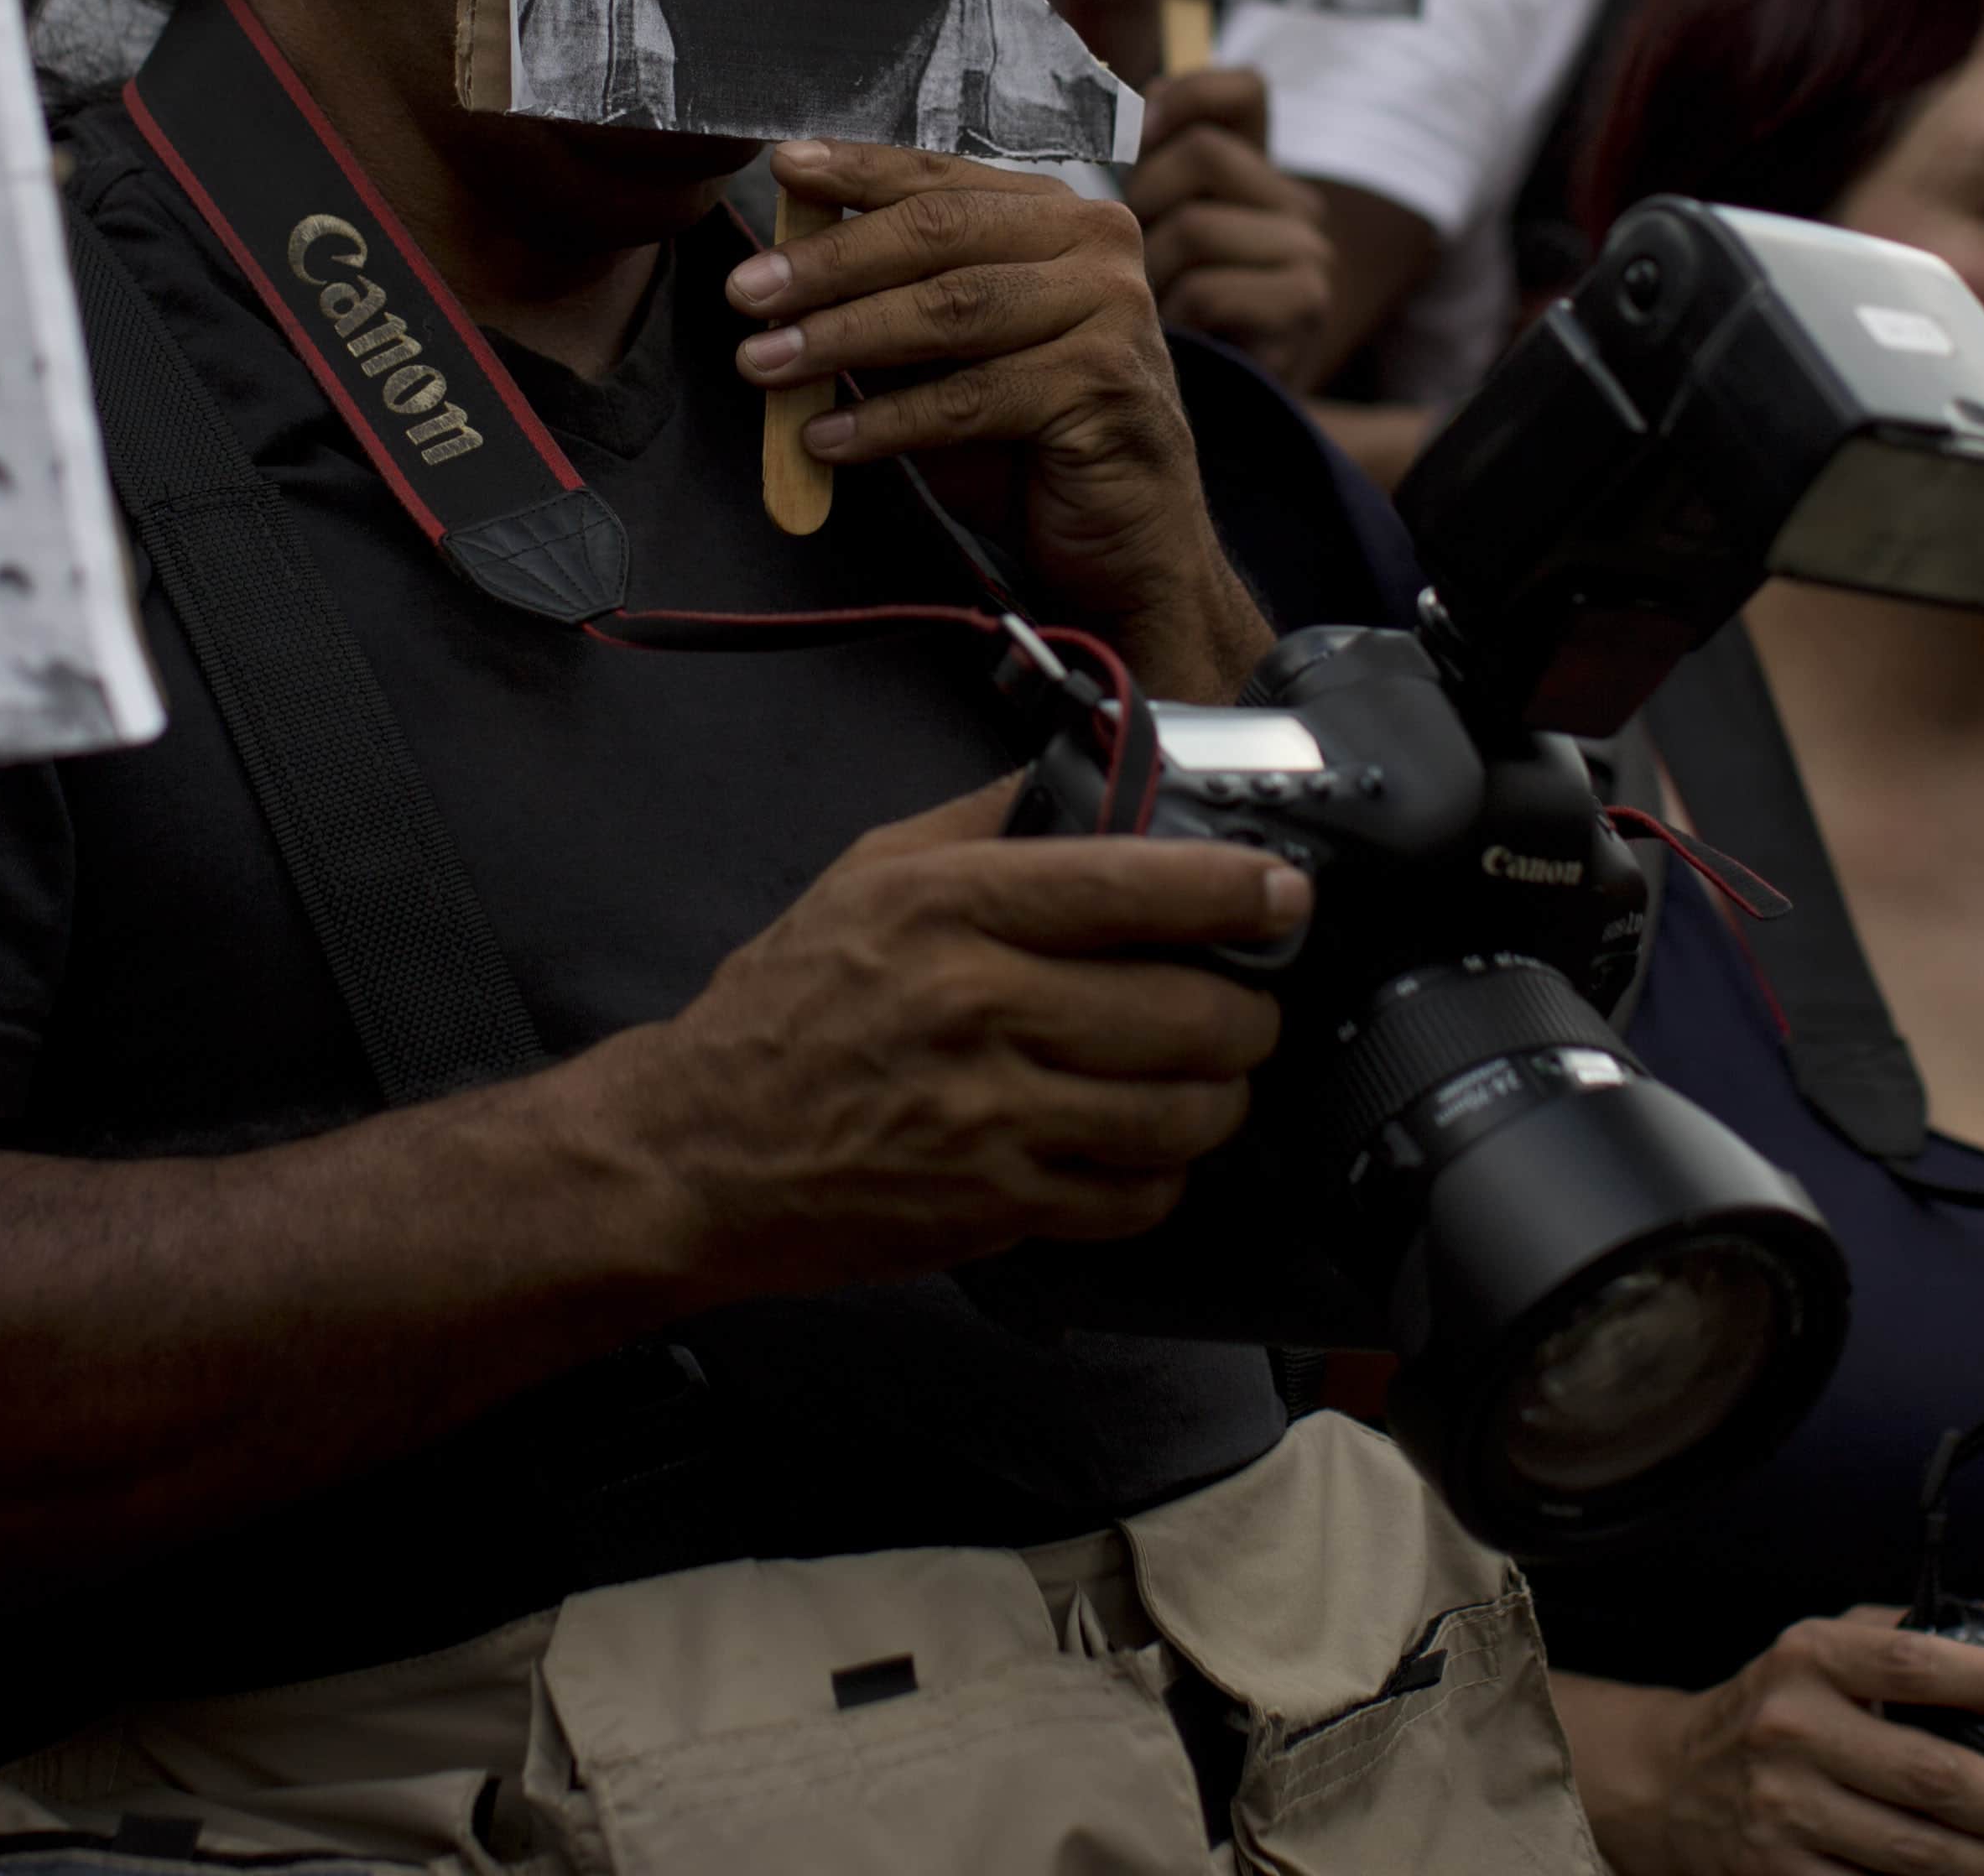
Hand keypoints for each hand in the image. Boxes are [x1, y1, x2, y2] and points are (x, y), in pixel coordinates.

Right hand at [583, 784, 1298, 1308]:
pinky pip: (1137, 1196)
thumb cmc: (787, 1008)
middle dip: (1248, 1012)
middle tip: (1247, 1003)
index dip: (1238, 891)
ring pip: (1180, 1112)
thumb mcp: (869, 873)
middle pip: (1188, 1012)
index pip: (1138, 886)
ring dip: (1220, 1096)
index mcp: (951, 906)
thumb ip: (985, 819)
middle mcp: (978, 1006)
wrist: (699, 1149)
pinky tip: (1143, 1146)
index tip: (1284, 894)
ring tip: (1209, 1077)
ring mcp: (992, 1118)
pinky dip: (1164, 1174)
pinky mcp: (998, 1208)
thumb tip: (1100, 775)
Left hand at [730, 140, 1272, 695]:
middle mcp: (1096, 244)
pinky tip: (825, 439)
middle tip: (746, 291)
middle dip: (829, 261)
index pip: (940, 177)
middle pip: (938, 233)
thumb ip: (894, 302)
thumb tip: (781, 270)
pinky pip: (971, 397)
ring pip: (951, 309)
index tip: (781, 171)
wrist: (1129, 539)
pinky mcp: (1104, 386)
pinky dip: (887, 419)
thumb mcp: (953, 356)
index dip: (856, 170)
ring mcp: (1111, 311)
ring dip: (843, 336)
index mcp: (1057, 213)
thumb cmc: (1031, 440)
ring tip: (764, 364)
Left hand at [1126, 64, 1334, 390]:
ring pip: (1195, 225)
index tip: (1139, 127)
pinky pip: (1209, 289)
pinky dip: (1173, 322)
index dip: (1187, 93)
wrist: (1192, 437)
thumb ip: (1129, 180)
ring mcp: (1309, 256)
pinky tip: (1172, 346)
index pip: (1242, 90)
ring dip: (1146, 277)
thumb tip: (1095, 107)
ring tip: (1140, 315)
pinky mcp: (1304, 309)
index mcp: (1256, 175)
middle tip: (1120, 261)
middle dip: (1140, 203)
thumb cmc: (1152, 332)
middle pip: (1200, 153)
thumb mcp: (1136, 244)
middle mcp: (1295, 205)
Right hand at [1592, 1586, 1983, 1875]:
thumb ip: (1950, 1631)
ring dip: (1977, 1860)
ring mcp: (1783, 1808)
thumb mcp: (1846, 1648)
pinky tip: (1931, 1874)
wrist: (1673, 1783)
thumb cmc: (1780, 1707)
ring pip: (1919, 1852)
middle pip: (1934, 1774)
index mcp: (1812, 1657)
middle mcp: (1791, 1727)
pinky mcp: (1779, 1874)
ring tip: (1982, 1847)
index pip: (1916, 1663)